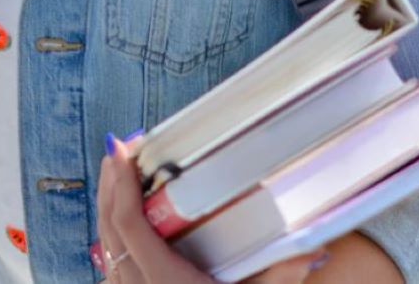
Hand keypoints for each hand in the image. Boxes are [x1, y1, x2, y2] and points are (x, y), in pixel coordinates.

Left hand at [96, 134, 328, 283]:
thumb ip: (284, 277)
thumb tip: (312, 248)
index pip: (130, 225)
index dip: (122, 185)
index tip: (122, 150)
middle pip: (109, 228)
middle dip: (110, 184)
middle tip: (117, 149)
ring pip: (106, 247)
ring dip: (109, 207)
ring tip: (119, 175)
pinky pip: (113, 266)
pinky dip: (114, 236)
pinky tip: (125, 223)